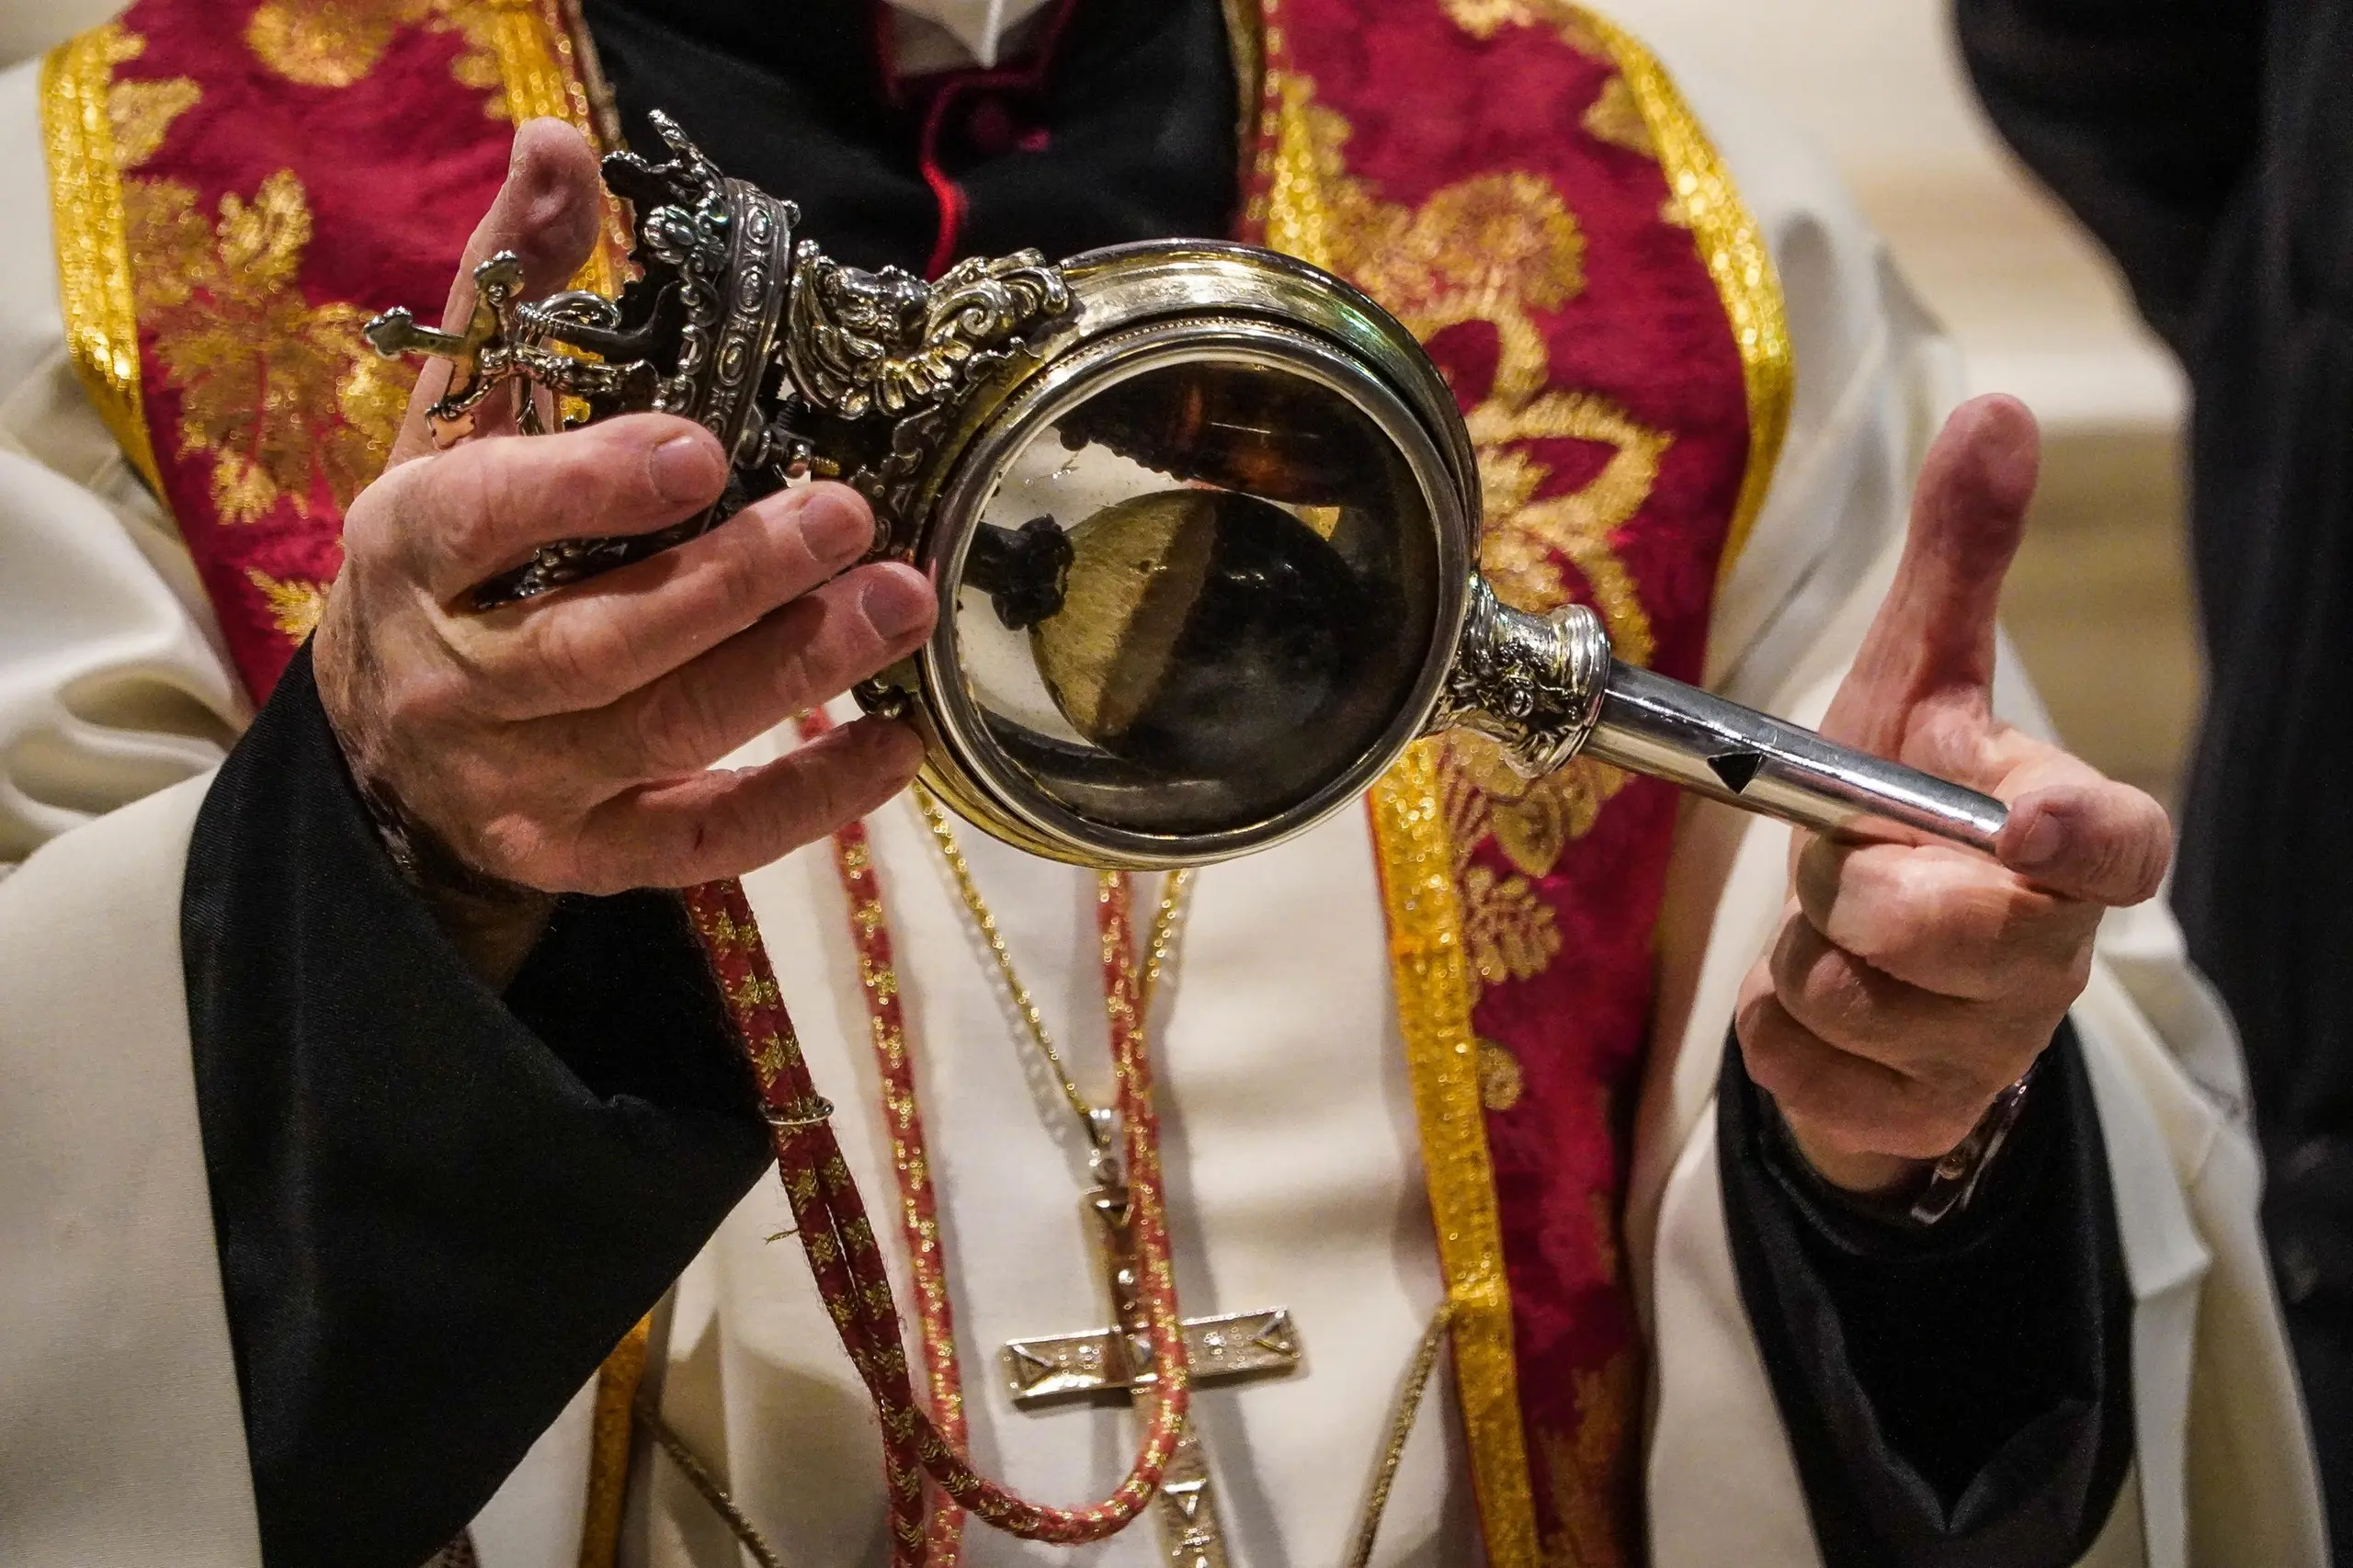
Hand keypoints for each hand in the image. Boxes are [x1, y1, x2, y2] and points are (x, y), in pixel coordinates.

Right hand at [313, 120, 933, 920]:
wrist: (383, 746)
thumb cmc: (450, 561)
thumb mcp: (457, 424)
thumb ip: (515, 291)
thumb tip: (562, 146)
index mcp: (413, 554)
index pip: (487, 518)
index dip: (591, 486)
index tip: (703, 448)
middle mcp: (455, 680)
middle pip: (603, 641)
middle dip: (735, 584)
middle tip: (849, 521)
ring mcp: (519, 784)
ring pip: (664, 734)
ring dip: (791, 672)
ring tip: (899, 607)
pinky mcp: (584, 857)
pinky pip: (703, 842)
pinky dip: (803, 799)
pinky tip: (898, 747)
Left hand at [1733, 396, 2171, 1197]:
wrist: (1864, 962)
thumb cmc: (1897, 807)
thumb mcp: (1915, 683)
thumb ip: (1961, 563)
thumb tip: (1998, 411)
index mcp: (2071, 842)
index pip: (2117, 848)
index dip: (2075, 838)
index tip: (2019, 823)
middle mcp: (2052, 956)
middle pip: (1930, 926)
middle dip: (1851, 885)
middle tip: (1843, 862)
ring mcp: (1994, 1052)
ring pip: (1846, 995)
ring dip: (1802, 953)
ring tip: (1834, 932)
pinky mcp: (1919, 1121)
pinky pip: (1795, 1065)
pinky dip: (1776, 1026)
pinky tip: (1814, 1002)